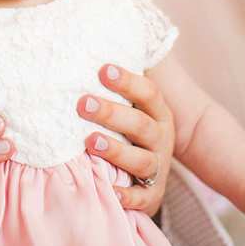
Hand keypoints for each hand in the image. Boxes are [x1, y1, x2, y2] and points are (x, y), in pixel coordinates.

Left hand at [79, 64, 174, 215]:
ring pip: (142, 160)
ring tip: (90, 142)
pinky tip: (108, 191)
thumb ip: (115, 87)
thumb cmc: (131, 132)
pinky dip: (127, 196)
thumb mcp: (133, 108)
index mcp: (158, 113)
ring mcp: (158, 167)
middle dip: (112, 114)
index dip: (128, 81)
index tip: (103, 69)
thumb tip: (85, 47)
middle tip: (83, 103)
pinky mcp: (151, 195)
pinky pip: (142, 198)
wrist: (155, 176)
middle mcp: (161, 138)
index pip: (149, 93)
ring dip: (116, 150)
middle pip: (140, 125)